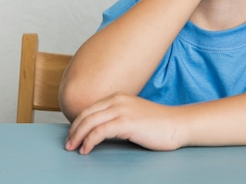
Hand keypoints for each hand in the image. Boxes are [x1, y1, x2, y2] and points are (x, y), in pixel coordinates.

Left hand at [64, 92, 185, 153]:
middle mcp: (118, 100)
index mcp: (119, 97)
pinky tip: (86, 149)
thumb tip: (100, 130)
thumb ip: (118, 117)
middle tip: (68, 144)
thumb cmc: (158, 123)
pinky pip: (99, 132)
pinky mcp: (126, 122)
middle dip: (74, 130)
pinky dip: (89, 141)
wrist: (177, 124)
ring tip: (73, 148)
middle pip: (86, 114)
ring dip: (78, 137)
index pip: (90, 108)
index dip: (78, 123)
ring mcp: (122, 110)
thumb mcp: (134, 115)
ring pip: (90, 122)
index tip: (73, 135)